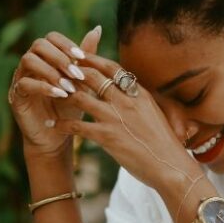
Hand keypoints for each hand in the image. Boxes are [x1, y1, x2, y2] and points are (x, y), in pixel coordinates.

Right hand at [9, 27, 101, 160]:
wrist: (59, 135)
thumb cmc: (71, 106)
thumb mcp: (83, 81)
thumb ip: (86, 56)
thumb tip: (98, 28)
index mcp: (46, 57)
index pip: (51, 37)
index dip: (66, 44)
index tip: (81, 57)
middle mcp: (31, 64)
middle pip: (38, 44)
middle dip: (59, 57)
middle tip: (76, 73)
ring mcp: (21, 78)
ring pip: (28, 60)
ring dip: (51, 71)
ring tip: (68, 86)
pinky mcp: (16, 96)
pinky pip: (24, 84)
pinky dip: (44, 87)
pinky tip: (60, 94)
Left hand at [50, 53, 199, 189]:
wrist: (171, 167)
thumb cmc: (164, 144)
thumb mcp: (154, 114)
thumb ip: (138, 101)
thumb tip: (128, 91)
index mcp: (138, 93)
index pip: (112, 68)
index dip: (93, 59)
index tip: (79, 55)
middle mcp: (126, 101)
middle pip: (93, 76)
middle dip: (73, 71)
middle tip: (58, 70)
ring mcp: (116, 118)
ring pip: (81, 97)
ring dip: (64, 93)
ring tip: (52, 93)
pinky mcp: (107, 137)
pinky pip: (77, 126)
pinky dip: (62, 124)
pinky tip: (52, 124)